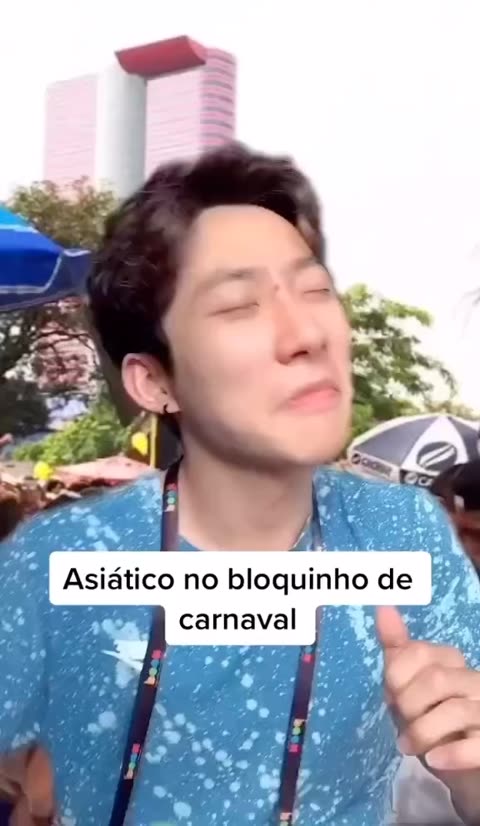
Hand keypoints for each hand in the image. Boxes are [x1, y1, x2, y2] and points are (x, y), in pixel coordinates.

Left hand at [376, 605, 479, 817]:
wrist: (459, 764)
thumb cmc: (431, 719)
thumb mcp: (408, 685)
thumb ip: (396, 649)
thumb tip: (383, 608)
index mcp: (451, 661)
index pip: (420, 652)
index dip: (397, 676)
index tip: (390, 695)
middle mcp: (473, 680)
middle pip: (436, 679)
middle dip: (409, 704)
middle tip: (400, 724)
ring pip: (455, 710)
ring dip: (422, 732)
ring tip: (406, 747)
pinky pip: (478, 745)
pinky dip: (452, 754)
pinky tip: (434, 761)